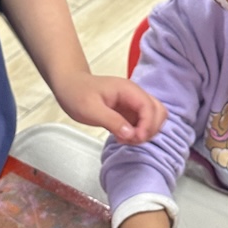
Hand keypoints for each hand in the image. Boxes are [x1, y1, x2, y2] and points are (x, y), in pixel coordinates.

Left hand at [52, 70, 166, 142]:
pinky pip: (143, 124)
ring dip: (145, 132)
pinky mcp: (129, 112)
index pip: (149, 107)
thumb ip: (111, 121)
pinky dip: (138, 133)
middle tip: (131, 140)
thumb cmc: (77, 93)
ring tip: (126, 139)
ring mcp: (133, 104)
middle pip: (158, 112)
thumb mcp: (90, 109)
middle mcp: (135, 95)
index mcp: (128, 90)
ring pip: (154, 118)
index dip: (147, 124)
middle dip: (149, 129)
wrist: (69, 86)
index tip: (136, 138)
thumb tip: (131, 134)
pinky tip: (123, 137)